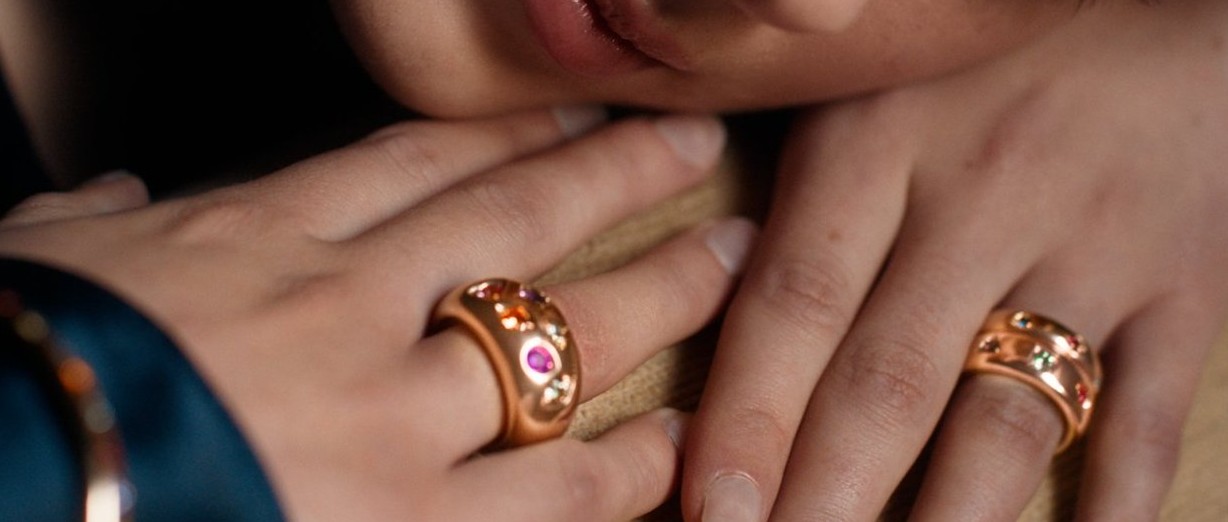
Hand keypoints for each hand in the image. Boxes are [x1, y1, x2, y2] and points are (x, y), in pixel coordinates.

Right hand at [0, 109, 755, 520]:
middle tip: (691, 148)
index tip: (576, 113)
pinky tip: (670, 445)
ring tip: (721, 266)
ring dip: (656, 298)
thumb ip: (101, 230)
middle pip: (519, 221)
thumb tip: (112, 206)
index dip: (511, 131)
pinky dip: (622, 466)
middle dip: (618, 176)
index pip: (418, 161)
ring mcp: (391, 420)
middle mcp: (349, 310)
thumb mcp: (44, 266)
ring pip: (561, 340)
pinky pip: (551, 491)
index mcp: (260, 238)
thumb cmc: (16, 373)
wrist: (11, 483)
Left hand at [683, 0, 1227, 519]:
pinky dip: (1109, 506)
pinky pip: (1148, 419)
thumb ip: (801, 215)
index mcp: (879, 147)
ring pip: (1007, 421)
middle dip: (824, 501)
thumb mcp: (873, 102)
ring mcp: (1091, 249)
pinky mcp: (1186, 290)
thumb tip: (715, 348)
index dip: (745, 421)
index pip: (794, 306)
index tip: (712, 514)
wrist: (1168, 21)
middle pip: (888, 383)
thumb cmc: (982, 77)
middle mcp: (981, 199)